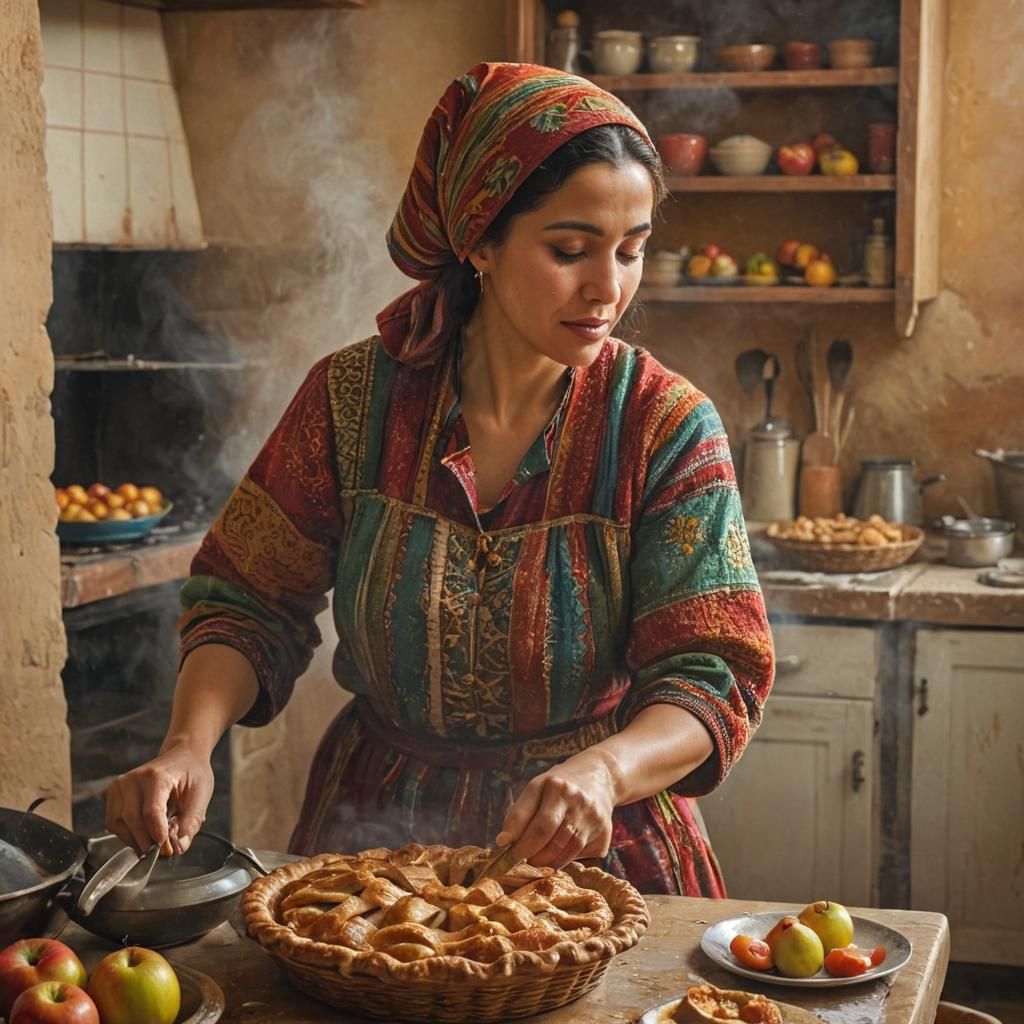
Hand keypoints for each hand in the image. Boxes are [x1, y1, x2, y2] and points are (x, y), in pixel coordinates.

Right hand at [104, 741, 213, 855]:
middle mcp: (134, 778)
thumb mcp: (201, 796)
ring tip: (154, 842)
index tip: (166, 848)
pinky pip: (113, 822)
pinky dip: (126, 833)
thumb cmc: (192, 774)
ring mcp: (120, 785)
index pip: (151, 812)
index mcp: (157, 776)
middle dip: (146, 841)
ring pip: (118, 824)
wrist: (182, 756)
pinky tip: (143, 834)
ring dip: (134, 839)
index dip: (157, 834)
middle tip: (163, 851)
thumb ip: (190, 823)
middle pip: (132, 820)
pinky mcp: (113, 793)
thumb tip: (178, 847)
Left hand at [495, 750, 619, 868]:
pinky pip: (580, 855)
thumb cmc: (559, 786)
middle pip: (549, 837)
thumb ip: (520, 813)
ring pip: (565, 851)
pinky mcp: (604, 833)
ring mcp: (593, 817)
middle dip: (529, 854)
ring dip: (545, 862)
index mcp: (555, 785)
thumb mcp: (537, 788)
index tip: (504, 852)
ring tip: (534, 861)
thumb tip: (503, 842)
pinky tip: (557, 855)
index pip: (535, 822)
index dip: (518, 842)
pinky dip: (564, 860)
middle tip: (518, 862)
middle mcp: (576, 799)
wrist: (601, 776)